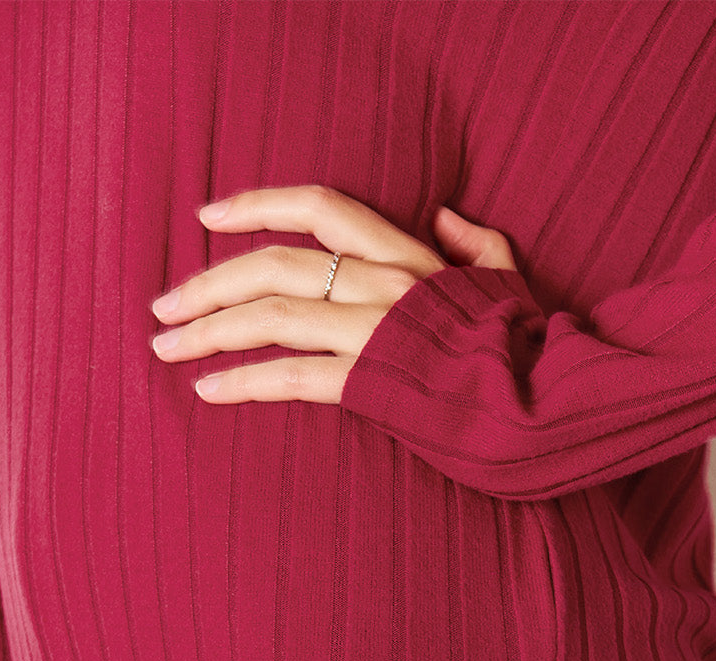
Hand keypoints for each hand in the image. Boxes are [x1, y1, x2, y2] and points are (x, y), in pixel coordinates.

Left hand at [150, 184, 518, 404]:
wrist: (552, 401)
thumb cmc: (532, 347)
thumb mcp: (509, 280)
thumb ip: (475, 243)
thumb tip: (445, 213)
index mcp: (407, 254)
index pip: (319, 206)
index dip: (256, 203)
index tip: (208, 216)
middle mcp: (383, 282)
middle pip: (273, 265)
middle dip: (207, 283)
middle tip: (162, 308)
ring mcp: (375, 332)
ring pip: (271, 316)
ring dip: (207, 332)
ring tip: (165, 351)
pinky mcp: (374, 384)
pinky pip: (292, 378)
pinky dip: (243, 382)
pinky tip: (206, 392)